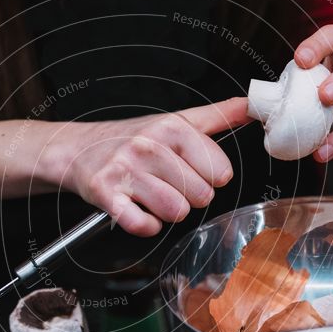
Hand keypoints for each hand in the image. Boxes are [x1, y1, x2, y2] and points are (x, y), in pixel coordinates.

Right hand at [45, 98, 249, 236]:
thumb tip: (253, 106)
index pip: (220, 170)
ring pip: (175, 212)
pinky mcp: (106, 194)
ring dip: (168, 212)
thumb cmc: (132, 139)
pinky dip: (146, 225)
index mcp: (171, 127)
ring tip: (154, 196)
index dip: (211, 178)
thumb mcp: (176, 121)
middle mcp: (148, 146)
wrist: (79, 149)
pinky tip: (138, 209)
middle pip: (201, 195)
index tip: (195, 171)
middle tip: (170, 184)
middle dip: (190, 197)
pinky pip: (143, 226)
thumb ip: (218, 115)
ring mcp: (125, 170)